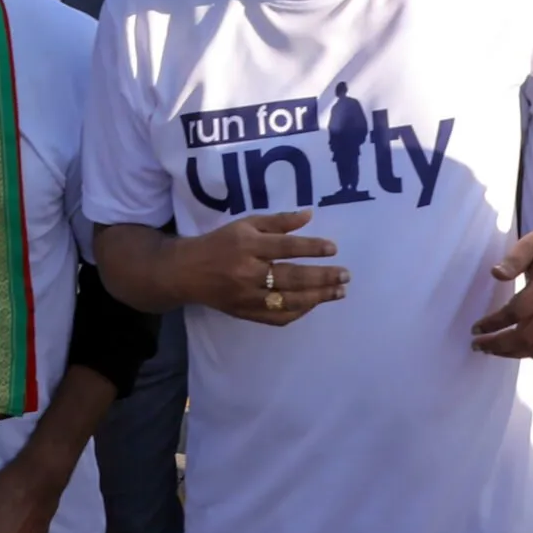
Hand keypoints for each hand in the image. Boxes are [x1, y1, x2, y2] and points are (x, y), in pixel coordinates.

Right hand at [178, 209, 344, 324]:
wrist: (187, 272)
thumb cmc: (220, 243)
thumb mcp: (245, 224)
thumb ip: (278, 222)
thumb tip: (309, 215)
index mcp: (248, 245)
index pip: (286, 247)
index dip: (311, 248)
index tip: (333, 248)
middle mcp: (249, 272)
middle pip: (292, 277)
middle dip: (322, 277)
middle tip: (345, 276)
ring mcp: (248, 296)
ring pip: (289, 301)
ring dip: (318, 297)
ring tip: (339, 292)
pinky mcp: (247, 313)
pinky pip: (278, 317)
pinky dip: (299, 311)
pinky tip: (314, 303)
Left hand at [471, 211, 532, 357]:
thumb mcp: (530, 244)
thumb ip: (513, 260)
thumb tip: (495, 274)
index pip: (517, 312)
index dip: (494, 323)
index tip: (475, 328)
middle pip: (528, 336)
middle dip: (500, 344)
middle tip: (478, 345)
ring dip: (515, 353)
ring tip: (493, 351)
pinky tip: (518, 351)